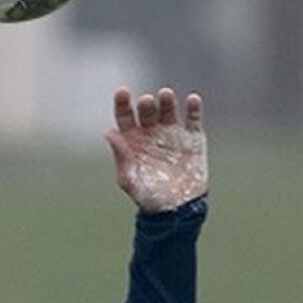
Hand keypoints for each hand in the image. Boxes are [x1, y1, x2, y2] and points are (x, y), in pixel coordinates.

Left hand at [106, 87, 206, 213]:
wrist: (177, 210)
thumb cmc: (148, 198)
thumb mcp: (130, 180)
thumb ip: (121, 157)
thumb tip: (109, 133)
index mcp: (133, 140)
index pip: (125, 116)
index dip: (123, 103)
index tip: (122, 92)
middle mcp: (152, 132)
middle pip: (147, 111)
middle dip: (146, 104)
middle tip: (146, 102)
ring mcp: (173, 133)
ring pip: (169, 110)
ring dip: (167, 101)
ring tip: (165, 95)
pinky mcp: (193, 139)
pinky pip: (194, 119)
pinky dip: (193, 108)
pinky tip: (192, 100)